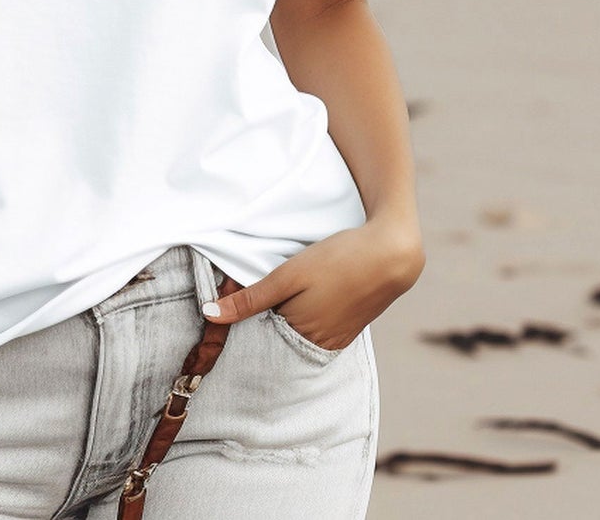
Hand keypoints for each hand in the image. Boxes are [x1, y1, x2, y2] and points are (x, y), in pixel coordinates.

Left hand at [202, 219, 424, 350]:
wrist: (391, 254)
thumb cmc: (337, 261)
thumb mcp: (287, 275)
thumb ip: (249, 298)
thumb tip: (209, 315)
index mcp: (299, 336)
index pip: (257, 339)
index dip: (243, 320)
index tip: (228, 304)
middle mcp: (318, 346)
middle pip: (277, 338)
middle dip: (262, 322)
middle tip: (250, 294)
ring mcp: (336, 340)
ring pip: (296, 333)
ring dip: (284, 317)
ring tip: (282, 292)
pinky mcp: (348, 330)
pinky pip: (316, 330)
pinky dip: (304, 317)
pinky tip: (305, 297)